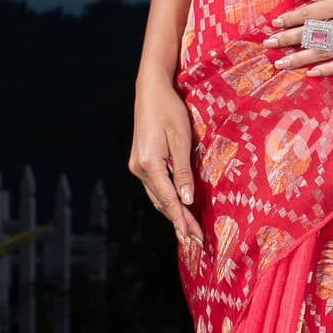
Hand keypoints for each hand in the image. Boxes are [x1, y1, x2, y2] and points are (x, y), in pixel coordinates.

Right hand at [130, 73, 205, 244]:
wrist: (150, 91)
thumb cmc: (169, 110)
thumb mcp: (181, 139)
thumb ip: (184, 171)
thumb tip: (187, 199)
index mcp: (149, 164)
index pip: (169, 200)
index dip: (182, 220)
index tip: (192, 238)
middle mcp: (139, 169)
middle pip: (162, 203)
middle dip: (179, 223)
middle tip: (195, 242)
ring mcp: (137, 166)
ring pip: (157, 197)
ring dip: (173, 214)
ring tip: (188, 231)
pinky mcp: (140, 161)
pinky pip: (155, 188)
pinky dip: (166, 201)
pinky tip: (177, 208)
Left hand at [268, 0, 332, 75]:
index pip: (310, 13)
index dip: (290, 18)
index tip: (274, 23)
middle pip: (312, 34)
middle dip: (287, 40)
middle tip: (268, 45)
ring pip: (324, 52)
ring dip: (300, 59)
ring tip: (281, 64)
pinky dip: (328, 70)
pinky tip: (312, 73)